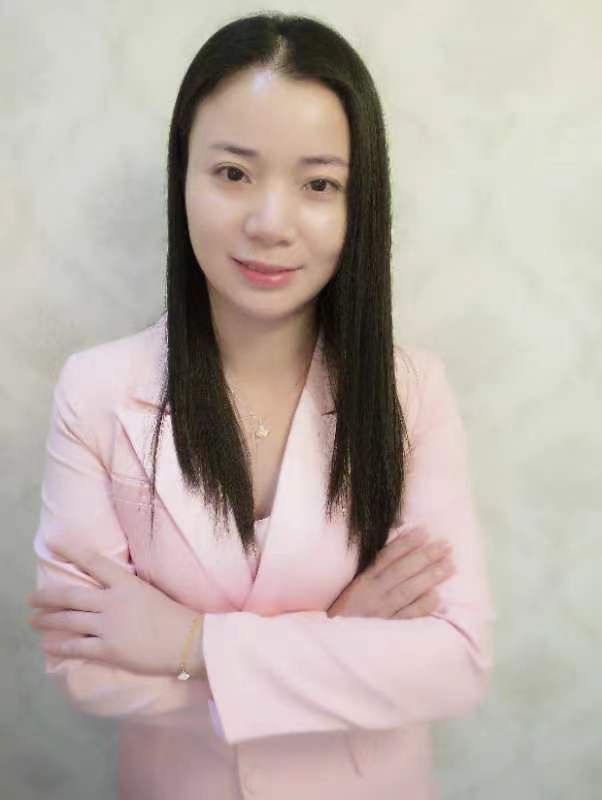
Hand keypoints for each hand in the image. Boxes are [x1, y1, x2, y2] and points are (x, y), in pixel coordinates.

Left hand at [27, 542, 205, 678]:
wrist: (189, 640)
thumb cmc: (176, 615)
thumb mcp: (150, 591)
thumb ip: (128, 589)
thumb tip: (110, 589)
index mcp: (125, 583)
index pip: (93, 562)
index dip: (72, 552)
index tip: (55, 545)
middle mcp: (112, 601)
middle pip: (71, 595)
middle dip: (47, 597)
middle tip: (32, 599)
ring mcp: (109, 625)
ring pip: (68, 620)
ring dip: (48, 620)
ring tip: (34, 621)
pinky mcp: (109, 649)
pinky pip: (77, 647)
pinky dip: (61, 646)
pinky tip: (49, 646)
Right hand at [327, 525, 455, 619]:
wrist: (334, 646)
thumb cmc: (346, 613)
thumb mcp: (354, 589)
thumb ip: (373, 573)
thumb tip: (398, 550)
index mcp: (363, 581)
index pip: (386, 557)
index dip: (405, 543)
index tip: (424, 531)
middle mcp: (372, 594)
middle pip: (402, 571)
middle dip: (425, 556)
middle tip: (446, 545)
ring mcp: (381, 613)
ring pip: (408, 591)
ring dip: (430, 577)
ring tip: (449, 566)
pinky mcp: (388, 631)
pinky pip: (408, 617)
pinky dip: (422, 606)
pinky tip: (438, 597)